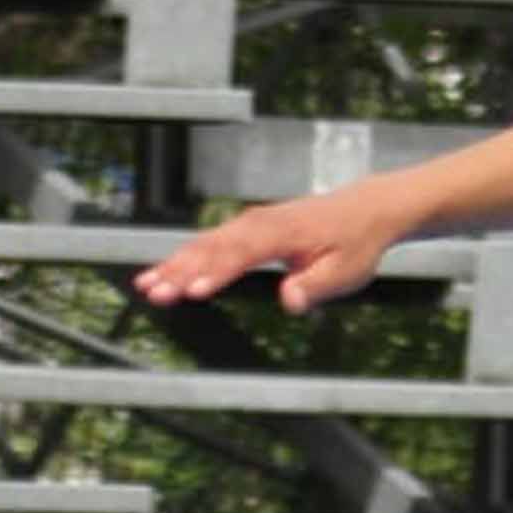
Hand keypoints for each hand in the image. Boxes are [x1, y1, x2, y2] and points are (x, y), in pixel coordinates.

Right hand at [134, 185, 407, 315]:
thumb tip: (290, 302)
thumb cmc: (355, 243)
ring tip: (147, 286)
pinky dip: (185, 257)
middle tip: (155, 294)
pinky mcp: (246, 229)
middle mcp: (258, 224)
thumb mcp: (346, 271)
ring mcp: (249, 224)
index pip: (242, 255)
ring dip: (175, 265)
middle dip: (182, 272)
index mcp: (282, 233)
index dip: (217, 274)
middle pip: (213, 249)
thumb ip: (315, 286)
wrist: (365, 210)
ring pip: (205, 244)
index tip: (194, 292)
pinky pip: (210, 243)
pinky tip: (164, 272)